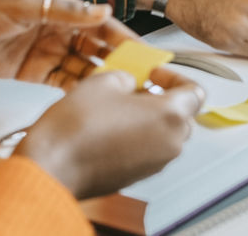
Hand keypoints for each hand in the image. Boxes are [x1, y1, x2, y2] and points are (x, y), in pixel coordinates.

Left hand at [0, 0, 137, 86]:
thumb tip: (102, 9)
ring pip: (83, 68)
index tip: (145, 55)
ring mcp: (47, 52)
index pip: (101, 23)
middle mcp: (59, 29)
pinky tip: (92, 102)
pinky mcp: (34, 73)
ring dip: (101, 80)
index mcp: (59, 8)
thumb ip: (62, 10)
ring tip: (122, 97)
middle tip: (141, 83)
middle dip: (119, 63)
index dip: (124, 39)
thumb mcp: (20, 6)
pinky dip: (78, 91)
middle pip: (97, 48)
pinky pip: (63, 83)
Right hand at [17, 68, 204, 198]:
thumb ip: (130, 77)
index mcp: (170, 116)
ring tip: (119, 105)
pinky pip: (148, 150)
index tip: (155, 73)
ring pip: (164, 133)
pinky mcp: (138, 175)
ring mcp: (155, 163)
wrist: (52, 165)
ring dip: (148, 117)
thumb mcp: (106, 81)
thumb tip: (132, 84)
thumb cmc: (77, 128)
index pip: (195, 92)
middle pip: (182, 114)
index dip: (175, 77)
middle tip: (137, 87)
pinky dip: (138, 136)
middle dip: (161, 98)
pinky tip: (111, 126)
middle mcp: (170, 143)